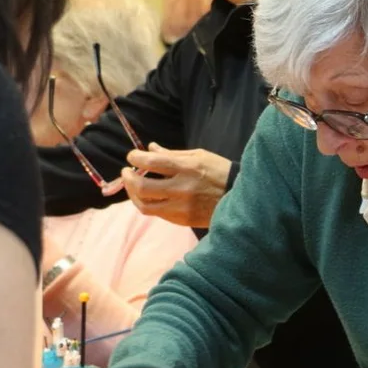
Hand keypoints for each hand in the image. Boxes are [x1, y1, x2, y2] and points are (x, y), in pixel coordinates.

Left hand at [115, 144, 231, 227]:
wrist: (240, 198)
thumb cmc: (219, 172)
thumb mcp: (199, 156)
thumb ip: (172, 154)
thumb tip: (150, 148)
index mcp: (187, 168)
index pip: (151, 162)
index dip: (135, 159)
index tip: (132, 157)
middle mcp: (182, 189)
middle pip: (142, 187)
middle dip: (128, 179)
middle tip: (126, 173)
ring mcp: (181, 207)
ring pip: (145, 205)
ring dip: (133, 195)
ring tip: (133, 187)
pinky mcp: (182, 220)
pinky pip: (157, 213)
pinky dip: (148, 203)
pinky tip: (149, 196)